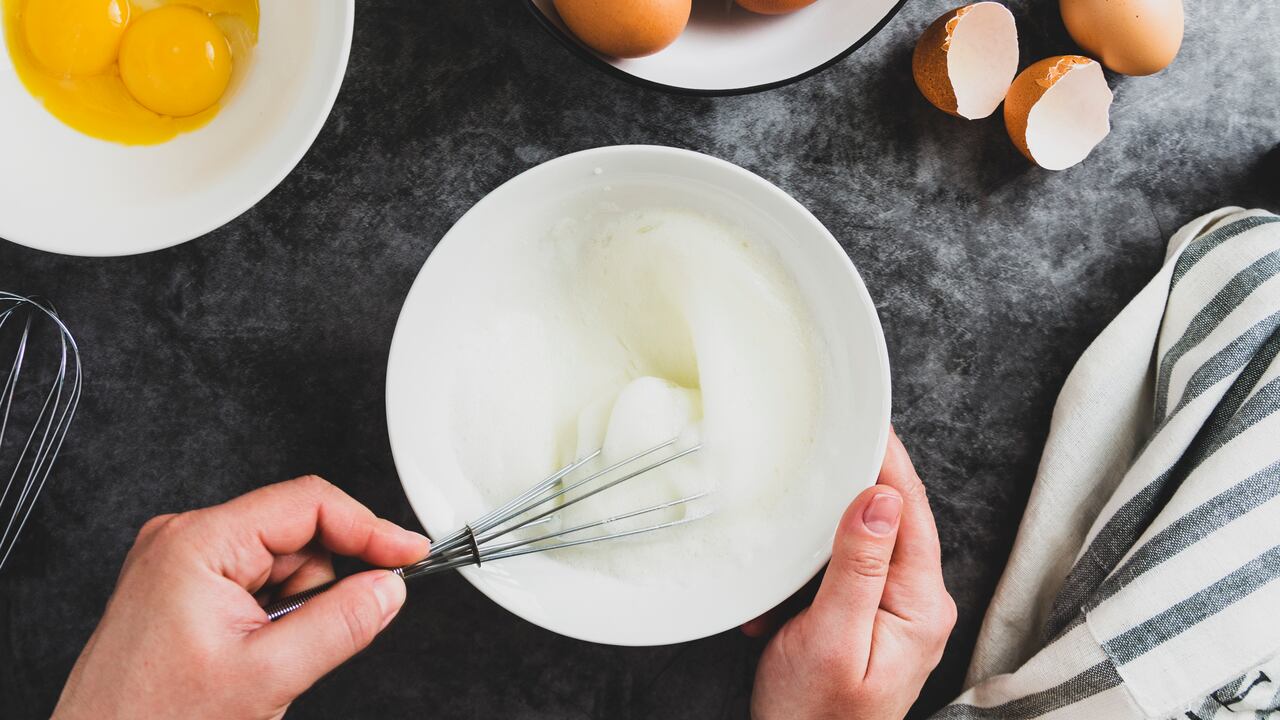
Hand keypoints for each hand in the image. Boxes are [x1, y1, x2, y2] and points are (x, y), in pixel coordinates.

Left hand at [53, 475, 430, 719]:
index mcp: (198, 542)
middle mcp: (185, 541)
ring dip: (298, 607)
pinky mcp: (185, 589)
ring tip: (266, 657)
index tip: (409, 553)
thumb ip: (340, 625)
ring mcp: (183, 564)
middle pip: (299, 534)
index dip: (369, 528)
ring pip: (284, 563)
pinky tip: (253, 653)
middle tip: (309, 638)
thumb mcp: (266, 677)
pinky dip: (276, 617)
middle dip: (322, 585)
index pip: (308, 504)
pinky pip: (260, 584)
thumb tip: (387, 589)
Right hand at [747, 428, 955, 719]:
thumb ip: (858, 566)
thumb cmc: (815, 715)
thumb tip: (879, 496)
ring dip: (819, 536)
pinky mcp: (868, 618)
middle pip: (889, 517)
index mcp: (921, 603)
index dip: (886, 459)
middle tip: (820, 445)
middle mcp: (918, 602)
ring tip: (790, 532)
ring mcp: (895, 611)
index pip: (909, 508)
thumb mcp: (832, 636)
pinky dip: (807, 571)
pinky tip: (781, 592)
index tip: (865, 417)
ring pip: (860, 540)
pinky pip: (842, 570)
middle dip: (848, 487)